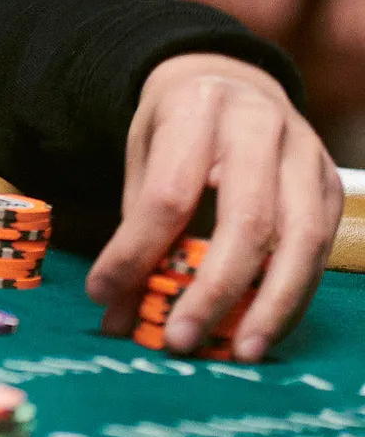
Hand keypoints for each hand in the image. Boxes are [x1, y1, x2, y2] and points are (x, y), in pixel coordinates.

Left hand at [85, 53, 340, 362]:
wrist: (234, 83)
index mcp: (196, 108)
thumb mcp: (143, 160)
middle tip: (181, 339)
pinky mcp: (330, 183)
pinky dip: (294, 294)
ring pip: (299, 239)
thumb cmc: (180, 129)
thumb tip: (115, 315)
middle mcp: (260, 125)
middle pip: (246, 219)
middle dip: (214, 289)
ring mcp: (304, 153)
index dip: (137, 251)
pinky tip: (264, 326)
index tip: (105, 293)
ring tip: (239, 352)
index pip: (169, 193)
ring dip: (270, 304)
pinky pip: (319, 248)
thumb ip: (133, 232)